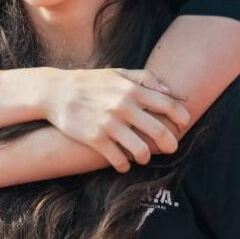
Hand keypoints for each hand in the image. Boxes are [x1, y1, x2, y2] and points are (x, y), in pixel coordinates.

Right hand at [45, 67, 189, 172]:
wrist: (55, 92)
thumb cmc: (90, 82)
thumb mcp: (118, 73)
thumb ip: (145, 79)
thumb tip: (170, 92)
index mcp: (132, 89)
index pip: (168, 104)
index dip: (182, 117)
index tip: (184, 126)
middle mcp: (123, 106)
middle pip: (159, 131)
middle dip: (170, 144)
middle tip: (171, 148)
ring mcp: (109, 124)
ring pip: (141, 150)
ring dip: (146, 157)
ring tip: (143, 156)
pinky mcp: (95, 139)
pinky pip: (118, 159)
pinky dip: (124, 165)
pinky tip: (123, 164)